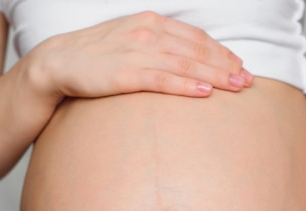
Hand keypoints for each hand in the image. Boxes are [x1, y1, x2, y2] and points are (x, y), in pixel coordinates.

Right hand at [26, 11, 252, 98]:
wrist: (57, 63)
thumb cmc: (98, 55)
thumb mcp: (131, 40)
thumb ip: (158, 45)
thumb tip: (186, 60)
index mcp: (151, 22)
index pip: (195, 37)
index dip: (221, 52)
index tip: (240, 65)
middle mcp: (147, 33)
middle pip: (196, 50)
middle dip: (226, 66)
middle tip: (248, 80)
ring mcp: (135, 52)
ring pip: (185, 65)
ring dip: (214, 76)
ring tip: (237, 87)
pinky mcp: (124, 73)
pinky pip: (161, 80)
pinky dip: (185, 86)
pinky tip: (204, 93)